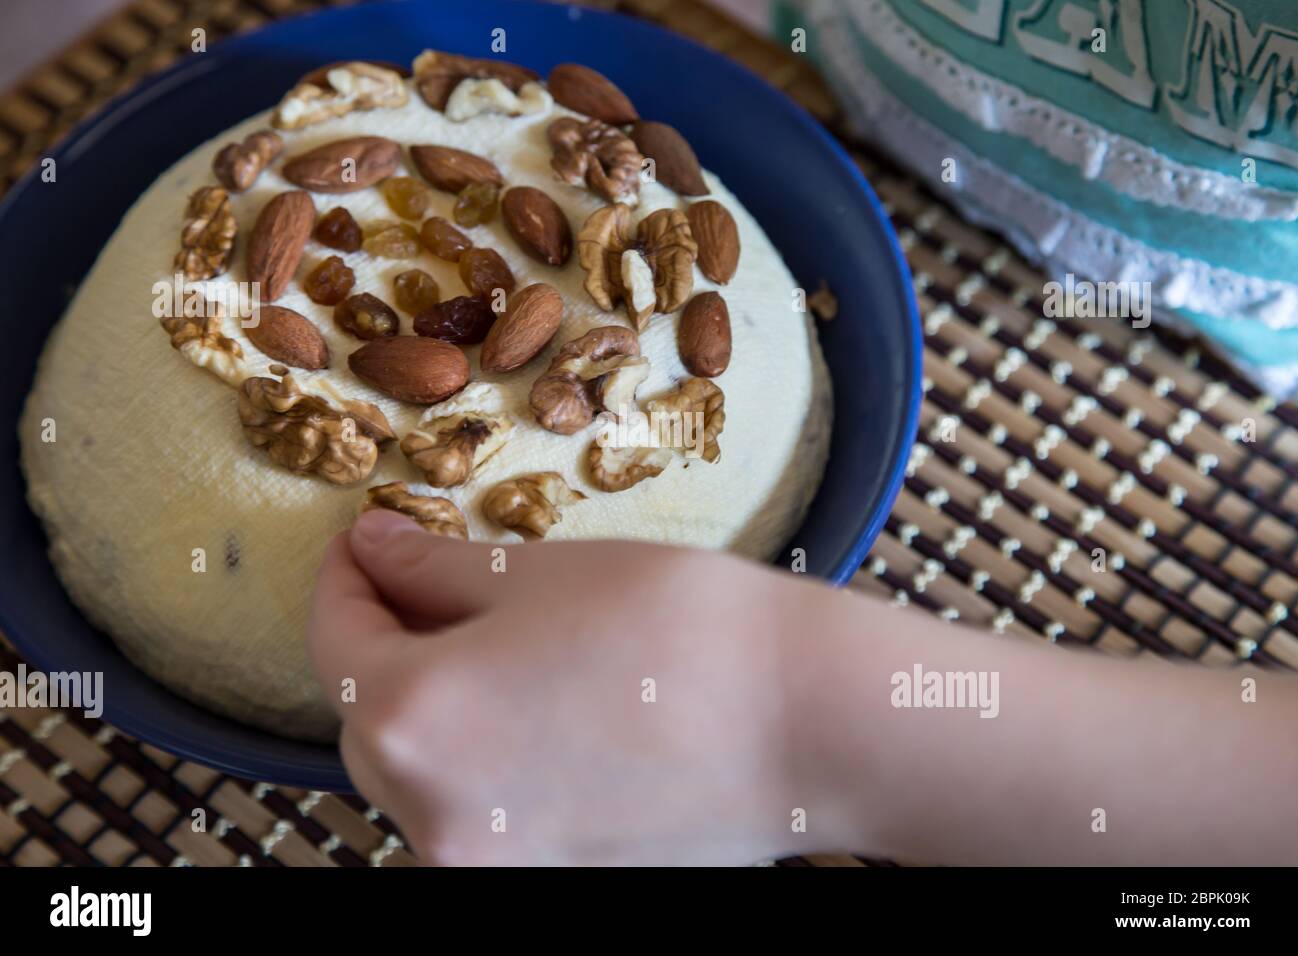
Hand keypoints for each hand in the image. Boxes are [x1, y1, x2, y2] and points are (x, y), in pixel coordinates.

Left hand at [307, 509, 820, 865]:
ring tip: (490, 645)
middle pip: (365, 721)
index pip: (332, 643)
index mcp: (413, 721)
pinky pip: (476, 814)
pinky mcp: (542, 883)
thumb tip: (372, 551)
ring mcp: (488, 865)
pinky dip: (478, 760)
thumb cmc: (678, 629)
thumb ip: (431, 569)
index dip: (344, 581)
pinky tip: (533, 707)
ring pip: (417, 775)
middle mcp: (431, 816)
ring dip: (429, 708)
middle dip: (382, 647)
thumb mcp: (538, 575)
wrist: (808, 724)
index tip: (365, 543)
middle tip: (425, 584)